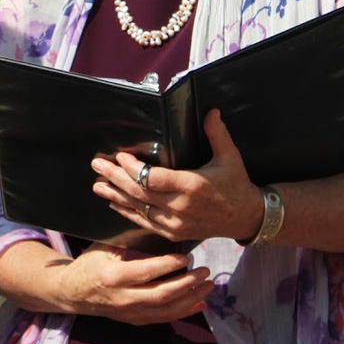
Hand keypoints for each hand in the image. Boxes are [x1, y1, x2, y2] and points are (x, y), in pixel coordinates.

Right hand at [49, 243, 213, 325]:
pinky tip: (199, 302)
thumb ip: (130, 239)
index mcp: (113, 276)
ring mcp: (129, 313)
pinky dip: (183, 311)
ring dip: (190, 298)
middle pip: (161, 295)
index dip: (168, 266)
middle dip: (187, 284)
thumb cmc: (90, 263)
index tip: (187, 257)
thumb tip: (159, 225)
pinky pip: (163, 319)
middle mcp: (122, 298)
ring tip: (208, 285)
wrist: (72, 293)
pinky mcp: (134, 320)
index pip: (146, 272)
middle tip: (205, 271)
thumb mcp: (105, 246)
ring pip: (165, 311)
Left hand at [91, 110, 262, 242]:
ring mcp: (175, 223)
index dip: (134, 169)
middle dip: (116, 178)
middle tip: (98, 165)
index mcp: (192, 187)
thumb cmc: (236, 184)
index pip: (154, 178)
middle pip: (140, 193)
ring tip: (97, 184)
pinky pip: (145, 223)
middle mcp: (180, 208)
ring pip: (138, 209)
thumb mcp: (230, 157)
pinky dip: (127, 212)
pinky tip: (114, 203)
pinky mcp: (173, 233)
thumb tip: (211, 111)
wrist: (246, 217)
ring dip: (116, 196)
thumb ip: (217, 133)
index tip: (119, 156)